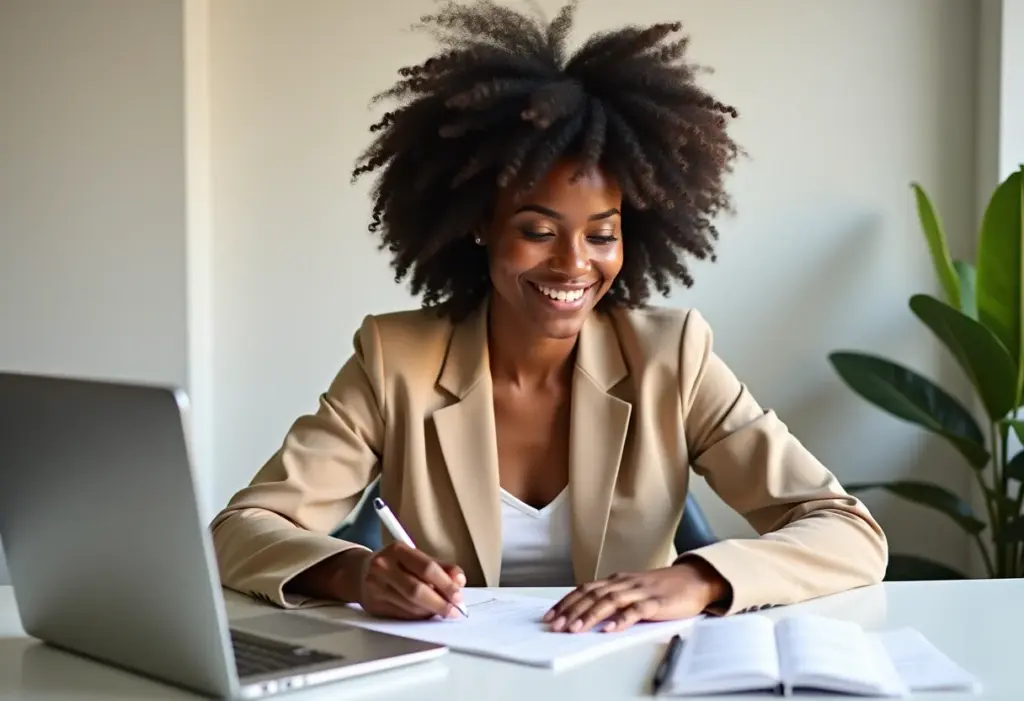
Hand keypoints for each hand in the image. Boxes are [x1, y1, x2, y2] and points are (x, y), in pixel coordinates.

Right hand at [352, 542, 466, 619]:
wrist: (361, 571)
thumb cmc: (395, 563)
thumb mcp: (417, 557)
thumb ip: (441, 567)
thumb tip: (459, 581)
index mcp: (397, 550)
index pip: (426, 568)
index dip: (446, 584)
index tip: (458, 595)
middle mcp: (383, 567)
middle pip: (417, 590)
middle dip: (440, 603)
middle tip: (454, 610)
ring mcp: (376, 587)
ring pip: (410, 606)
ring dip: (430, 612)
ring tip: (441, 611)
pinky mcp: (374, 606)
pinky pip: (403, 615)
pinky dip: (419, 617)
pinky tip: (425, 613)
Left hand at [542, 559, 729, 633]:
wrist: (694, 579)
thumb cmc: (662, 587)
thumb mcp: (632, 589)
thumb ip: (613, 598)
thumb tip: (586, 614)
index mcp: (617, 580)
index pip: (585, 589)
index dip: (566, 602)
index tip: (549, 615)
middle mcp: (625, 583)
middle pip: (593, 595)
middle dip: (571, 610)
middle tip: (555, 625)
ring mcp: (641, 591)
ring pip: (610, 602)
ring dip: (590, 616)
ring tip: (575, 629)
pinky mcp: (657, 602)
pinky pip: (637, 610)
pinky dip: (622, 619)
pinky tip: (610, 629)